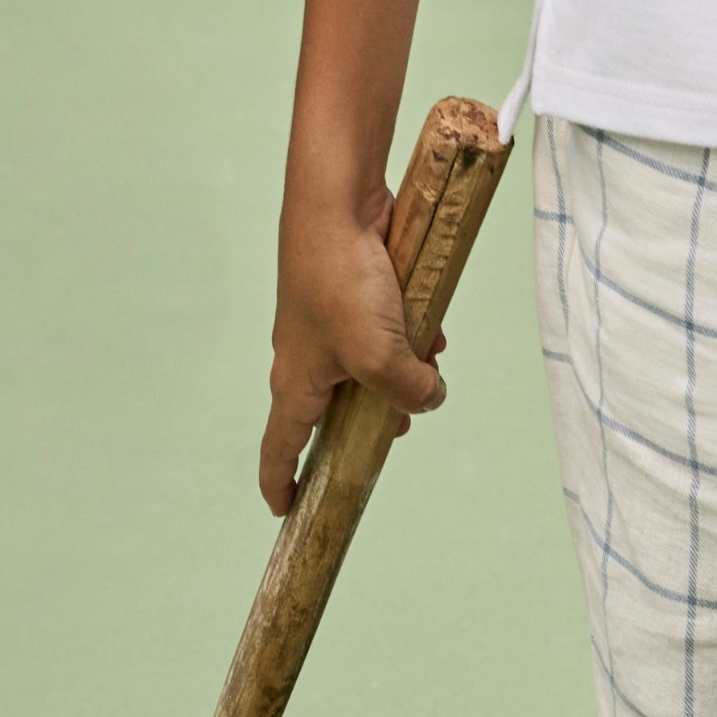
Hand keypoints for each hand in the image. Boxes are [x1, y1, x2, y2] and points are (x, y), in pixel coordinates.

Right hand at [258, 188, 447, 514]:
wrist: (338, 205)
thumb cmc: (341, 284)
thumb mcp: (379, 355)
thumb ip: (407, 389)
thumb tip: (431, 397)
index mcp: (296, 384)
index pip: (279, 448)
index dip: (282, 483)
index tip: (288, 510)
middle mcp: (307, 355)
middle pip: (333, 408)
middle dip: (369, 420)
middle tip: (399, 428)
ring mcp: (330, 320)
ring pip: (367, 363)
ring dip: (400, 369)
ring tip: (431, 370)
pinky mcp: (355, 290)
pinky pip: (384, 325)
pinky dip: (409, 331)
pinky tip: (437, 329)